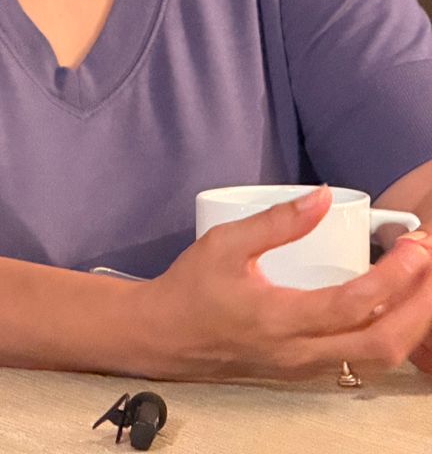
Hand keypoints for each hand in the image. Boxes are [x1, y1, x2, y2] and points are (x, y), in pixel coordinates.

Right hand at [142, 186, 431, 378]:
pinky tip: (395, 307)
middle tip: (429, 266)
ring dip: (411, 324)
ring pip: (379, 359)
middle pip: (383, 343)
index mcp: (278, 319)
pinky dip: (390, 335)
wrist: (163, 337)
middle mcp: (299, 352)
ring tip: (422, 286)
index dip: (394, 276)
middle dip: (420, 307)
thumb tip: (323, 197)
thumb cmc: (190, 289)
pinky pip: (362, 361)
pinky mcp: (306, 371)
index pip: (354, 304)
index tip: (415, 246)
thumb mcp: (223, 244)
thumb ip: (275, 222)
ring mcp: (305, 367)